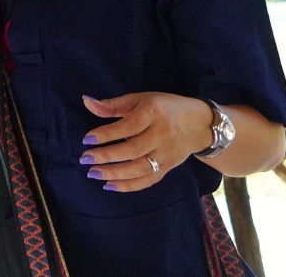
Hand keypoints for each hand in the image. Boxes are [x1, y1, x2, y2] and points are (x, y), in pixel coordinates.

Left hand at [78, 92, 210, 191]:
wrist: (200, 124)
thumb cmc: (164, 107)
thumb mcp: (140, 99)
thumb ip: (113, 105)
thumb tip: (86, 102)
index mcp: (153, 113)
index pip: (128, 126)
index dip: (107, 134)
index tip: (87, 139)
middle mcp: (161, 135)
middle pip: (133, 150)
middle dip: (107, 156)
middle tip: (85, 159)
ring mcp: (166, 154)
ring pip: (141, 168)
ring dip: (115, 174)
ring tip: (93, 174)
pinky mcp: (169, 167)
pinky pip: (149, 180)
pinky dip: (129, 186)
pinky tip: (110, 185)